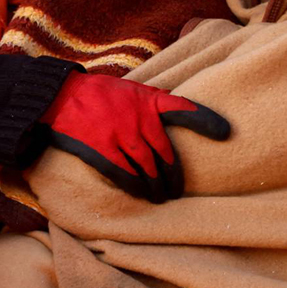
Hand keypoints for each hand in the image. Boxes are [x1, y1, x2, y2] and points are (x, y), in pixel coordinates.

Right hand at [40, 73, 229, 202]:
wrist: (60, 97)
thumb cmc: (99, 94)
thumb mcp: (131, 90)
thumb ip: (153, 101)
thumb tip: (175, 114)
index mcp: (147, 100)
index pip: (183, 109)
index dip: (206, 120)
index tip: (226, 133)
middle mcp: (137, 118)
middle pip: (166, 156)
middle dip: (174, 178)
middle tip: (176, 192)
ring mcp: (119, 135)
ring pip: (148, 170)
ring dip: (156, 188)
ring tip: (160, 198)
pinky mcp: (101, 149)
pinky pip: (124, 175)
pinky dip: (134, 187)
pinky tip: (140, 194)